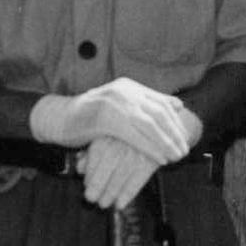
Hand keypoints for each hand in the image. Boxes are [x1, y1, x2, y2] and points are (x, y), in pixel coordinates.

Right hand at [30, 79, 202, 161]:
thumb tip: (178, 104)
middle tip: (184, 151)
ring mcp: (114, 103)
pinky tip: (159, 159)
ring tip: (176, 157)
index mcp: (129, 86)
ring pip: (148, 124)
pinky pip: (133, 135)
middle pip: (158, 113)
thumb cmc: (89, 117)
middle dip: (174, 134)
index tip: (186, 137)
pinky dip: (149, 148)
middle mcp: (123, 91)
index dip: (175, 122)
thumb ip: (145, 104)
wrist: (59, 119)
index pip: (160, 102)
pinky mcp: (104, 118)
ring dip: (165, 143)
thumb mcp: (119, 107)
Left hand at [79, 133, 162, 210]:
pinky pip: (139, 179)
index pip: (98, 152)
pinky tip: (120, 204)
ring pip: (122, 173)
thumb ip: (93, 150)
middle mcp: (125, 139)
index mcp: (113, 129)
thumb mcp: (110, 134)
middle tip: (91, 199)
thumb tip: (79, 168)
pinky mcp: (153, 159)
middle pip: (109, 163)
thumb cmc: (131, 132)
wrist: (163, 127)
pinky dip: (128, 193)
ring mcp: (140, 149)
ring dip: (111, 192)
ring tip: (104, 203)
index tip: (86, 186)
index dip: (91, 171)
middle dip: (98, 184)